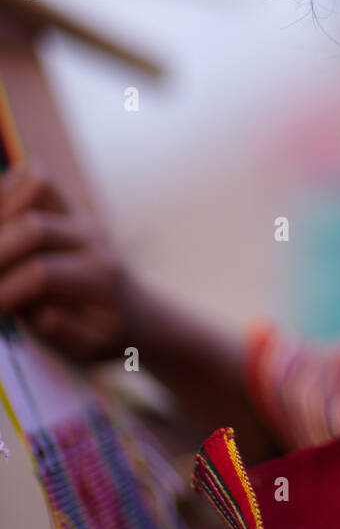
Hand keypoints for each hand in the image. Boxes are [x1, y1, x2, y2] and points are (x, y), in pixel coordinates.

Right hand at [0, 163, 133, 363]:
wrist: (136, 311)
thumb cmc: (105, 334)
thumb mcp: (88, 348)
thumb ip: (62, 331)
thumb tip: (38, 309)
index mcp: (99, 276)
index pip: (41, 275)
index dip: (3, 292)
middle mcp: (91, 238)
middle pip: (33, 229)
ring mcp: (79, 217)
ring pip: (36, 187)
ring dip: (0, 215)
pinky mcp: (66, 206)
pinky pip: (33, 180)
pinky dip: (5, 196)